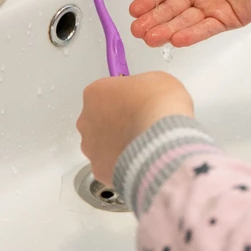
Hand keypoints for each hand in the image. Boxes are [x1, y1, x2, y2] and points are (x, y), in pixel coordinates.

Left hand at [77, 72, 193, 183]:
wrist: (162, 141)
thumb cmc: (159, 108)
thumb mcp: (158, 80)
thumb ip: (143, 87)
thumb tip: (148, 94)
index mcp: (96, 93)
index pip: (104, 93)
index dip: (123, 98)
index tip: (136, 102)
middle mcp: (87, 120)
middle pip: (99, 120)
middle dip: (117, 123)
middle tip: (140, 123)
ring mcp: (91, 147)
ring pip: (102, 145)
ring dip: (118, 144)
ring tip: (143, 144)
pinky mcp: (100, 170)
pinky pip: (111, 166)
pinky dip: (124, 164)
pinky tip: (141, 160)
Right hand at [130, 0, 250, 47]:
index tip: (134, 11)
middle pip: (172, 7)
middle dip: (154, 19)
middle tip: (136, 31)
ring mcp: (212, 6)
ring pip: (186, 20)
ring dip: (167, 30)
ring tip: (149, 38)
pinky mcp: (227, 20)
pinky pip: (206, 28)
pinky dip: (192, 34)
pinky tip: (176, 39)